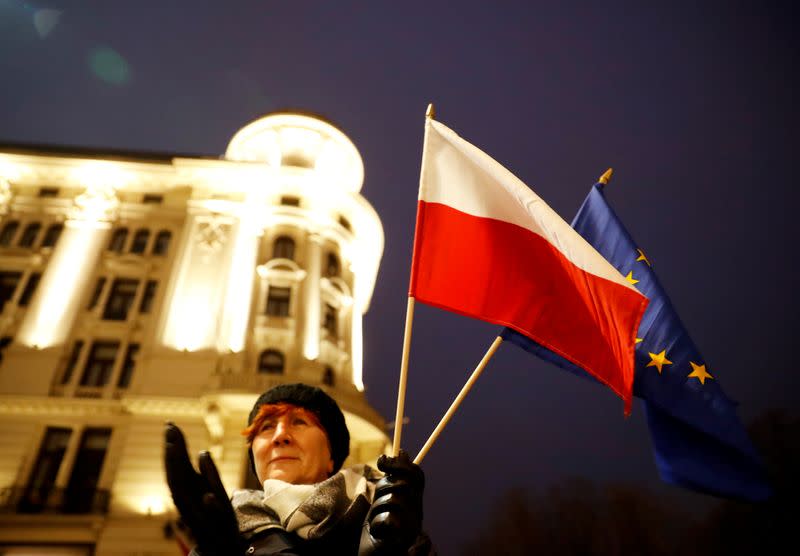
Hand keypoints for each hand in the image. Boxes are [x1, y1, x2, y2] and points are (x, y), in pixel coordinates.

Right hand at [164, 422, 243, 555]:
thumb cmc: (215, 515)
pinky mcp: (217, 523)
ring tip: (175, 448)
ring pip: (186, 494)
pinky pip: (212, 514)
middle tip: (169, 431)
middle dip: (172, 454)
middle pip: (176, 475)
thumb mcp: (210, 492)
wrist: (224, 544)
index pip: (177, 466)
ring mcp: (200, 513)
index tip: (170, 424)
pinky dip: (208, 504)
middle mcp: (189, 501)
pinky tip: (208, 494)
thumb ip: (205, 473)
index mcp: (189, 491)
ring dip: (179, 472)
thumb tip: (201, 453)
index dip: (173, 446)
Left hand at [359, 450, 424, 554]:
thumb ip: (392, 480)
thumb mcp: (383, 500)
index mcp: (415, 503)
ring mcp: (412, 527)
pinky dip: (378, 522)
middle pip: (404, 484)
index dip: (401, 463)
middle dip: (384, 485)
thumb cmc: (377, 529)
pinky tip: (378, 530)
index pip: (417, 476)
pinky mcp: (402, 540)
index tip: (383, 459)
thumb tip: (403, 452)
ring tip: (375, 520)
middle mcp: (417, 514)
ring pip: (394, 499)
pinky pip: (389, 519)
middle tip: (377, 498)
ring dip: (377, 507)